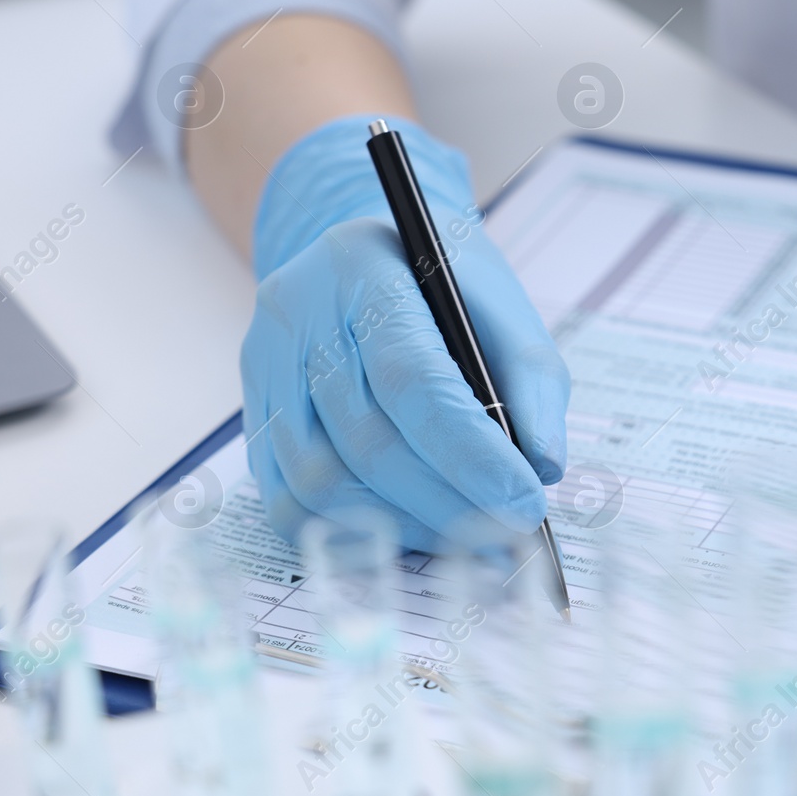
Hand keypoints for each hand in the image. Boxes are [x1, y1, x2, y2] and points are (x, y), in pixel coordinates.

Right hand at [241, 117, 567, 549]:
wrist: (362, 256)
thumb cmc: (442, 283)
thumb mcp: (500, 304)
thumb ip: (532, 379)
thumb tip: (542, 467)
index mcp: (366, 272)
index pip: (412, 378)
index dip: (470, 453)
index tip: (524, 503)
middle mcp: (300, 316)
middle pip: (366, 438)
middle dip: (446, 503)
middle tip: (506, 536)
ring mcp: (265, 367)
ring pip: (319, 480)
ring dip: (402, 525)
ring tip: (465, 539)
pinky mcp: (254, 413)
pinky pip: (286, 498)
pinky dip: (352, 531)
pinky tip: (410, 531)